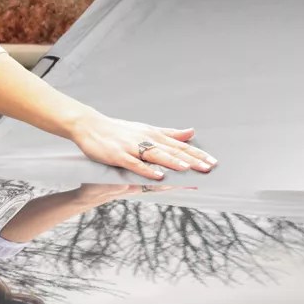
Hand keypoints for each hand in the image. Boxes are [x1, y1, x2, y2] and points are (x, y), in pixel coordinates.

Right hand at [68, 114, 214, 180]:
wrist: (90, 126)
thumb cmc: (119, 130)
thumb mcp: (147, 129)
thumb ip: (169, 133)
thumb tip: (191, 132)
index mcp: (154, 135)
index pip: (180, 145)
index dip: (197, 153)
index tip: (213, 161)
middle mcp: (145, 139)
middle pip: (172, 150)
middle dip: (191, 159)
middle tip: (209, 168)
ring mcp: (132, 147)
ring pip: (156, 155)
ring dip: (173, 162)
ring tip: (189, 169)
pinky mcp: (118, 156)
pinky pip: (135, 164)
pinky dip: (147, 170)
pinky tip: (159, 176)